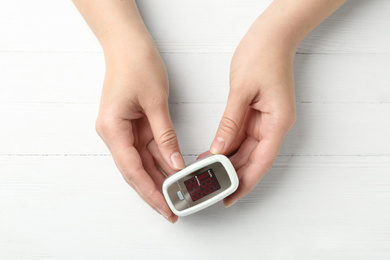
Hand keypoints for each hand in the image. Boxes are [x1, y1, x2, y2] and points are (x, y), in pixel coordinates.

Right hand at [95, 43, 184, 222]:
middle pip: (135, 171)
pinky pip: (147, 149)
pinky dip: (160, 161)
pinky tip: (173, 173)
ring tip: (176, 196)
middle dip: (154, 192)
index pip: (133, 169)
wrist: (127, 44)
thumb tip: (174, 163)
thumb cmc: (137, 65)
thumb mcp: (155, 102)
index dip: (150, 192)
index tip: (165, 208)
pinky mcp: (132, 126)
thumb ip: (164, 135)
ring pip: (142, 162)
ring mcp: (122, 130)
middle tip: (173, 211)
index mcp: (113, 129)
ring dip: (158, 179)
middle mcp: (114, 133)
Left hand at [201, 18, 296, 206]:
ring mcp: (267, 121)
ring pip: (247, 150)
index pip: (262, 161)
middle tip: (213, 188)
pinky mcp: (257, 115)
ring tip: (207, 172)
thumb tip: (219, 148)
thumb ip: (230, 122)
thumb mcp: (242, 91)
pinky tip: (213, 153)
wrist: (272, 36)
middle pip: (254, 159)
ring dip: (229, 161)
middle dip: (234, 175)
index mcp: (278, 122)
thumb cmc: (263, 56)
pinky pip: (242, 136)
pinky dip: (228, 146)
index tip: (231, 196)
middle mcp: (275, 125)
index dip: (247, 182)